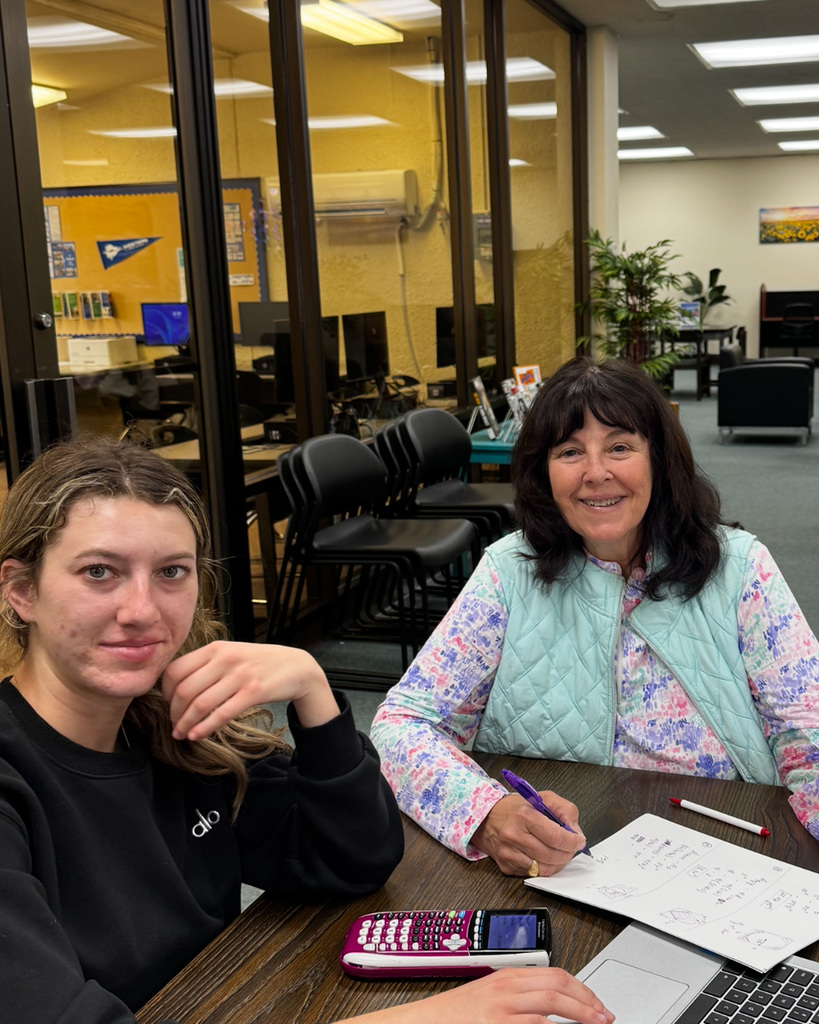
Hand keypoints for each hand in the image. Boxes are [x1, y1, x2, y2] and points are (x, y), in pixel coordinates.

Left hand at [161, 641, 339, 740]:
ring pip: (200, 703)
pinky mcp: (253, 692)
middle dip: (174, 712)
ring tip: (182, 733)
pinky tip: (197, 735)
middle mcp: (225, 659)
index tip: (168, 704)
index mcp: (215, 648)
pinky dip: (205, 728)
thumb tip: (177, 685)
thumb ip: (207, 664)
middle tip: (174, 725)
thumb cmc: (260, 662)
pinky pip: (222, 713)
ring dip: (186, 723)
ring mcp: (240, 675)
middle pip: (184, 689)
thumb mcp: (232, 653)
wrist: (296, 666)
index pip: (176, 669)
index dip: (165, 691)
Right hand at [334, 967, 614, 1023]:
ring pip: (551, 1005)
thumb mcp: (488, 999)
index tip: (598, 1004)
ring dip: (580, 1015)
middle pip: (559, 986)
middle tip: (605, 1017)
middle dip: (588, 1002)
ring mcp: (502, 1010)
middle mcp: (507, 989)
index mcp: (507, 977)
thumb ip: (517, 998)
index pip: (555, 975)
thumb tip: (550, 1009)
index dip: (582, 990)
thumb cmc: (451, 1017)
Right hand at [470, 792, 586, 875]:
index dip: (572, 842)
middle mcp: (514, 836)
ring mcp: (509, 853)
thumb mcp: (542, 798)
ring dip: (558, 862)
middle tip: (571, 847)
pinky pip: (534, 874)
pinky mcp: (506, 866)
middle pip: (552, 855)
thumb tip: (576, 832)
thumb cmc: (515, 808)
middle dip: (568, 853)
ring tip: (558, 852)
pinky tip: (544, 856)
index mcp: (524, 816)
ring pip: (545, 869)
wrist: (486, 818)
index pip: (555, 836)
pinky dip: (544, 867)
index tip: (579, 841)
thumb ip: (564, 811)